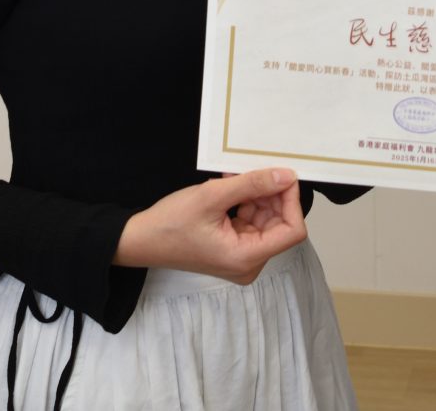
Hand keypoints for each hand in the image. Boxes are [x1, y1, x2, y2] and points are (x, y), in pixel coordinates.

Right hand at [114, 167, 306, 282]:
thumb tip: (286, 176)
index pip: (293, 231)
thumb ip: (252, 184)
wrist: (141, 240)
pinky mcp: (233, 250)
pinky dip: (246, 202)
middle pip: (280, 224)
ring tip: (235, 177)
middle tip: (253, 171)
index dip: (291, 202)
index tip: (281, 177)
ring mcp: (241, 258)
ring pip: (266, 220)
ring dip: (256, 195)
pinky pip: (251, 222)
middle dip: (271, 195)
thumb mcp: (212, 196)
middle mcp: (249, 263)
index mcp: (246, 257)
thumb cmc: (171, 223)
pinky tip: (231, 186)